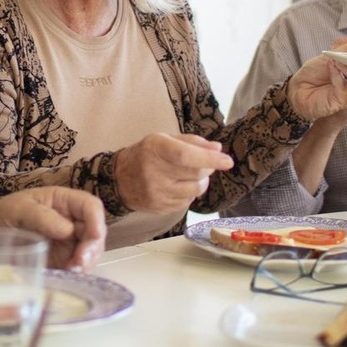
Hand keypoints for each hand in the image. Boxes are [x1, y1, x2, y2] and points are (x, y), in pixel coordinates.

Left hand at [0, 186, 106, 270]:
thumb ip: (42, 217)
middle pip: (96, 232)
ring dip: (86, 263)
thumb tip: (68, 229)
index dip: (96, 220)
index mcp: (63, 201)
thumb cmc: (1, 215)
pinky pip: (78, 267)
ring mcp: (68, 242)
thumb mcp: (18, 210)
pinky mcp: (63, 260)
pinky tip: (66, 275)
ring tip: (70, 270)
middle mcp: (71, 220)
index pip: (90, 206)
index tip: (93, 236)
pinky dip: (76, 273)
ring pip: (91, 252)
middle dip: (92, 248)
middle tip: (78, 263)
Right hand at [112, 133, 233, 212]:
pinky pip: (187, 202)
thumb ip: (192, 142)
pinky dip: (190, 193)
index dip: (209, 159)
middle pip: (195, 173)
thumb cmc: (146, 154)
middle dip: (208, 168)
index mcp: (155, 149)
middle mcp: (153, 172)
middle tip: (206, 163)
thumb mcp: (164, 139)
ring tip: (192, 175)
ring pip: (195, 190)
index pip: (185, 155)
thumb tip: (218, 149)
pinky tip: (180, 186)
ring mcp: (156, 193)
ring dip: (201, 181)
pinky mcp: (159, 207)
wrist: (119, 179)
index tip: (228, 161)